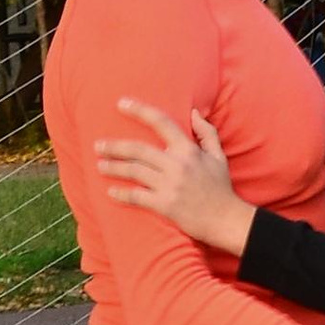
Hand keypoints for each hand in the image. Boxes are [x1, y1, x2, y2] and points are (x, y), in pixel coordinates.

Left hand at [95, 100, 252, 255]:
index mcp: (188, 150)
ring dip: (113, 167)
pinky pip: (137, 196)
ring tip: (100, 166)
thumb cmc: (221, 188)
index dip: (139, 110)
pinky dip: (121, 194)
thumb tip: (194, 112)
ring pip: (133, 171)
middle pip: (138, 149)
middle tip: (98, 146)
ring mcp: (170, 185)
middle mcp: (177, 164)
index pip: (161, 122)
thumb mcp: (219, 156)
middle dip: (114, 146)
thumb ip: (207, 132)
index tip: (121, 104)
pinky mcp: (165, 205)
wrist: (226, 220)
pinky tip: (111, 192)